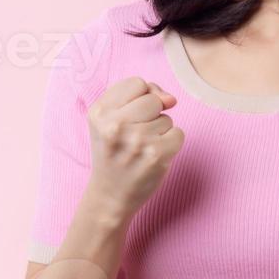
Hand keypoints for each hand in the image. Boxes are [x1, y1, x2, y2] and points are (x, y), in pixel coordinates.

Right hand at [86, 77, 183, 215]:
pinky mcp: (156, 156)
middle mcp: (115, 125)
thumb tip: (170, 99)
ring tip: (141, 149)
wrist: (109, 195)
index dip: (141, 97)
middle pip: (153, 99)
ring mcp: (137, 141)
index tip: (132, 115)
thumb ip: (137, 97)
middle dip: (151, 115)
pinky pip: (179, 133)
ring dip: (159, 132)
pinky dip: (171, 144)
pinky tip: (153, 156)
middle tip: (135, 136)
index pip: (137, 83)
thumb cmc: (113, 153)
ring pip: (167, 118)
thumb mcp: (109, 120)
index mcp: (99, 112)